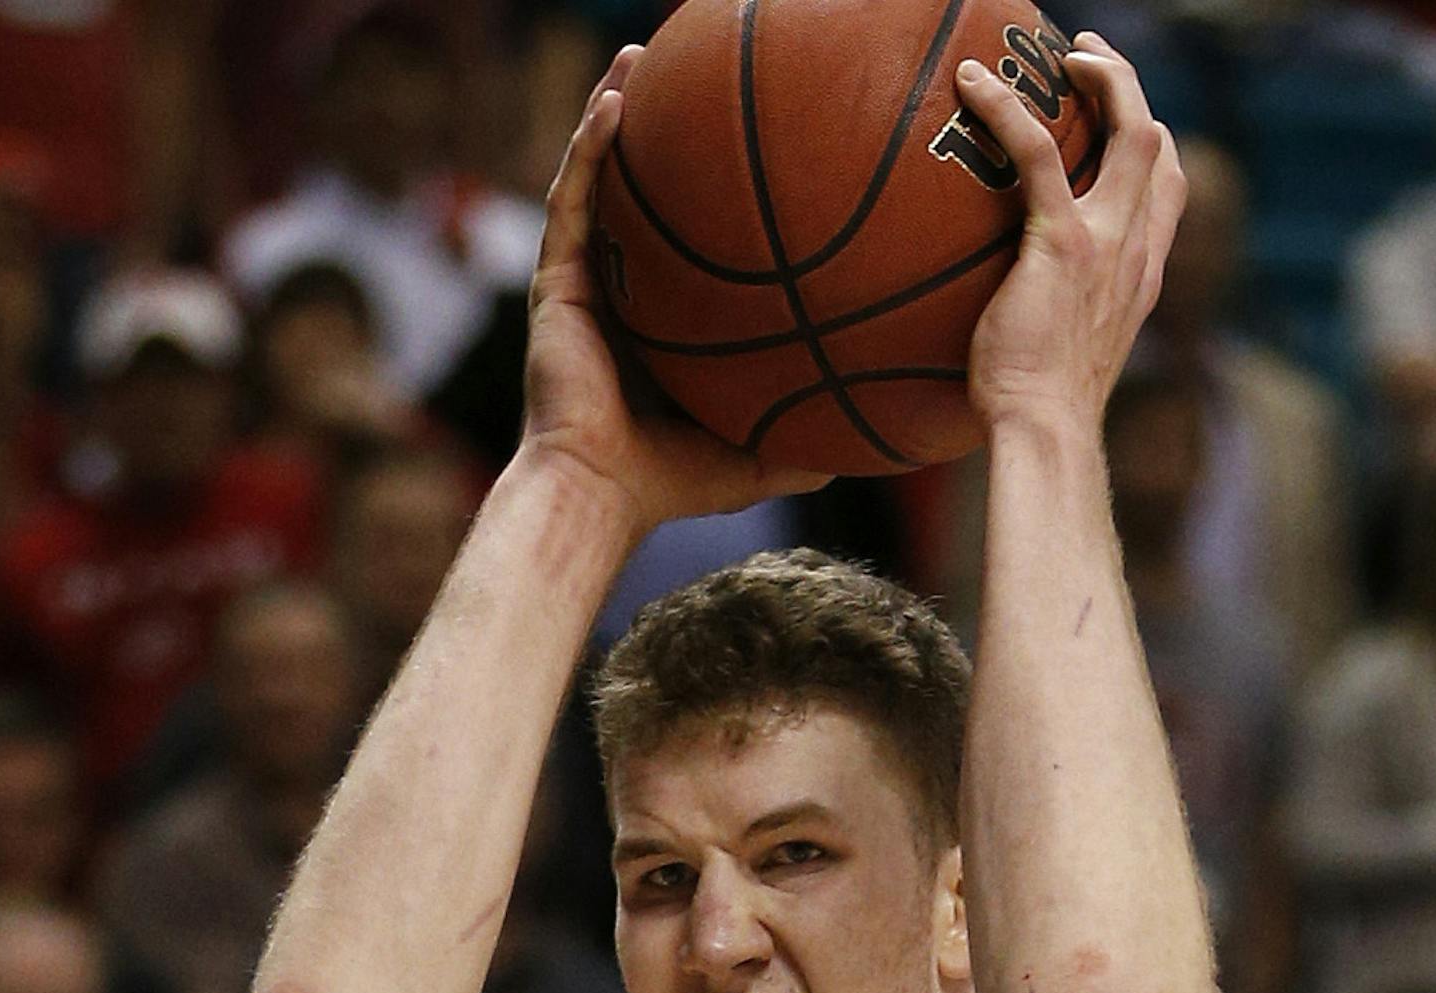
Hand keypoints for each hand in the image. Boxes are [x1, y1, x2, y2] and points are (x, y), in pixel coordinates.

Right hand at [521, 51, 829, 534]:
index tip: (753, 148)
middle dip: (663, 130)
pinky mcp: (556, 283)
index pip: (687, 241)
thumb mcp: (758, 453)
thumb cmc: (669, 483)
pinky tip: (618, 102)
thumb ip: (809, 441)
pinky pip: (573, 199)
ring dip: (615, 109)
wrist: (599, 495)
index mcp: (661, 320)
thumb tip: (878, 441)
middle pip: (642, 193)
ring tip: (642, 53)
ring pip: (598, 177)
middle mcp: (620, 291)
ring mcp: (584, 282)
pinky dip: (590, 147)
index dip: (710, 192)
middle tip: (694, 76)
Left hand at [959, 34, 1184, 435]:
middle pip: (1158, 144)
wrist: (1046, 434)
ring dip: (1102, 78)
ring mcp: (1105, 242)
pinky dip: (1008, 110)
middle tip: (1087, 61)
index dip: (1154, 147)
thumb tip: (1025, 325)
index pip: (1169, 191)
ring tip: (1060, 55)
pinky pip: (1039, 155)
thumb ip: (1064, 324)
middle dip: (1129, 89)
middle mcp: (1135, 251)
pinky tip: (973, 84)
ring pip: (1129, 129)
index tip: (1123, 122)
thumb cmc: (1042, 414)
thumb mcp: (1069, 359)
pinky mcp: (1061, 243)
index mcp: (1141, 277)